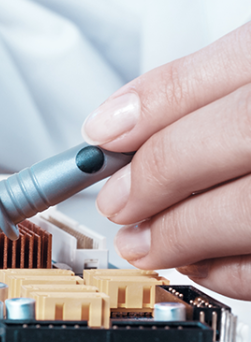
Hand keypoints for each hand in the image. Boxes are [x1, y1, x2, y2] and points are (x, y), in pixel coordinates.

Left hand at [82, 22, 250, 298]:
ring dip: (187, 233)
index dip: (154, 108)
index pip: (229, 70)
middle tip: (118, 201)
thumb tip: (120, 122)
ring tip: (144, 243)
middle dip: (160, 176)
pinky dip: (236, 271)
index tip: (103, 136)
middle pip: (242, 138)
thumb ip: (214, 83)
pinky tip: (203, 264)